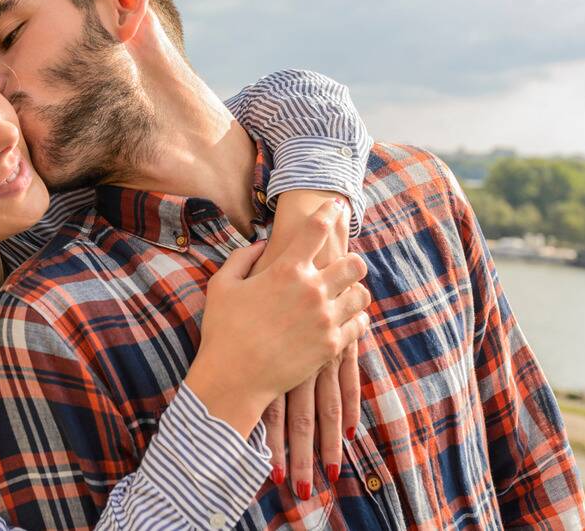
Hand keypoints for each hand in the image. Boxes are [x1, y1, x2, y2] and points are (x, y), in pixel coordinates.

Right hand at [253, 190, 363, 496]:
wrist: (234, 378)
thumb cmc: (223, 330)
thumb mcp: (222, 285)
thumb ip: (242, 257)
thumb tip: (262, 245)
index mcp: (286, 270)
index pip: (318, 230)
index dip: (330, 212)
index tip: (336, 206)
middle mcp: (312, 290)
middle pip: (355, 263)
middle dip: (353, 260)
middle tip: (347, 264)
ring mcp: (326, 319)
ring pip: (362, 294)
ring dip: (356, 290)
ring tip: (347, 293)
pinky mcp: (332, 345)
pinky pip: (360, 324)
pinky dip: (356, 318)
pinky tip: (347, 318)